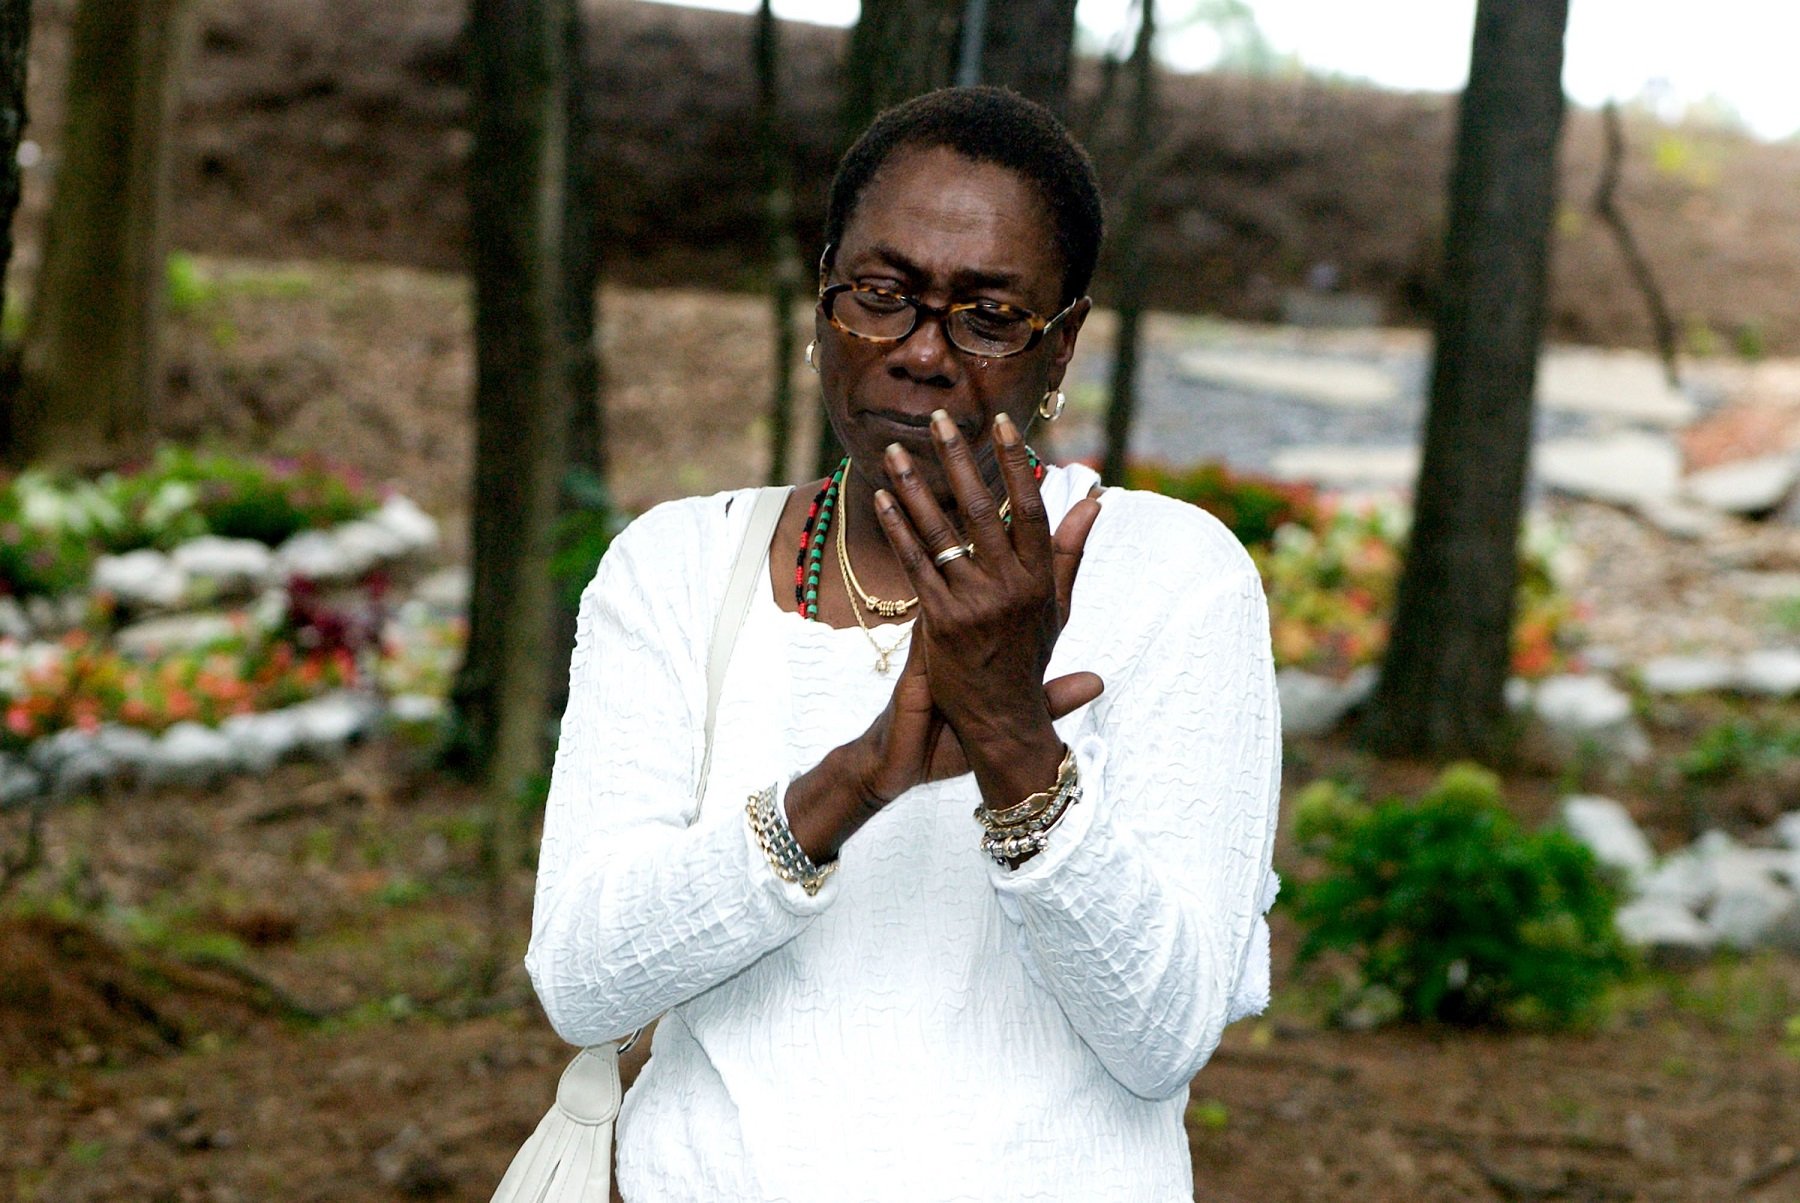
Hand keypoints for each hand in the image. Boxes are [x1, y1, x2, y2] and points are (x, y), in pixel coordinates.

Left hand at [870, 410, 1102, 805]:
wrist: (1002, 722)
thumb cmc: (1028, 658)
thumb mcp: (1057, 607)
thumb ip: (1069, 552)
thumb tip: (1092, 502)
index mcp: (1041, 580)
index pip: (1030, 508)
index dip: (1016, 464)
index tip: (1003, 424)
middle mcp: (1009, 588)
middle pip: (980, 509)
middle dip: (958, 460)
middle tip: (939, 419)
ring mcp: (972, 605)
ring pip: (940, 533)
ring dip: (915, 487)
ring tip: (894, 450)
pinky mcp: (939, 622)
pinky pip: (914, 565)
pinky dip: (898, 529)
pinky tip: (883, 499)